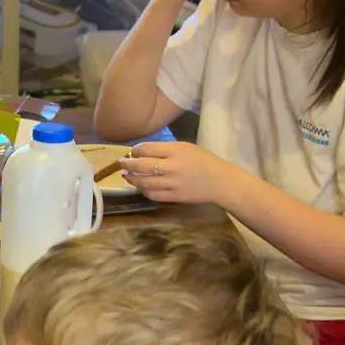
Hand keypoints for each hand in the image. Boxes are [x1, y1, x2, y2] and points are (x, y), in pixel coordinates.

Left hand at [121, 141, 250, 206]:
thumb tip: (143, 152)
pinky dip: (143, 190)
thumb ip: (166, 149)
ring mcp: (172, 184)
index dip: (135, 151)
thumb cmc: (204, 161)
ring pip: (143, 182)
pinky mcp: (174, 197)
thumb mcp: (187, 147)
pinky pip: (152, 195)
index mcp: (176, 151)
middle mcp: (172, 167)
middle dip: (127, 164)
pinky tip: (140, 187)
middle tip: (122, 163)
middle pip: (141, 166)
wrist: (221, 182)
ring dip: (132, 179)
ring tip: (127, 176)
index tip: (133, 152)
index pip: (146, 149)